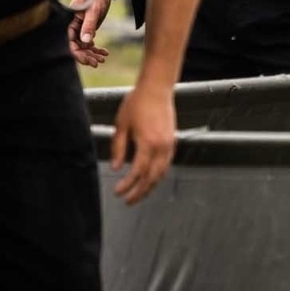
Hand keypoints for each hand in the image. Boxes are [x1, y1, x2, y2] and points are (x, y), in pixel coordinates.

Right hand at [67, 0, 112, 67]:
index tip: (89, 62)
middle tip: (99, 62)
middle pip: (78, 47)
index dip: (79, 54)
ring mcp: (81, 28)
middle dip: (87, 56)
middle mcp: (75, 28)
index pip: (72, 43)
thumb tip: (86, 42)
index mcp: (71, 24)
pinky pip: (90, 41)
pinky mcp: (88, 28)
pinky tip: (104, 52)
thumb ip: (88, 25)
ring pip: (85, 46)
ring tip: (103, 58)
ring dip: (93, 53)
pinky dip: (96, 48)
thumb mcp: (92, 11)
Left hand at [110, 83, 175, 204]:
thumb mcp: (121, 125)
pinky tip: (151, 178)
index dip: (127, 185)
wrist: (157, 89)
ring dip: (150, 186)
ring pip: (162, 172)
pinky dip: (158, 175)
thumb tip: (117, 167)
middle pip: (152, 177)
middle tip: (128, 201)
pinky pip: (166, 164)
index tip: (118, 192)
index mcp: (148, 143)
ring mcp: (169, 144)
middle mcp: (162, 146)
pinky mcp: (172, 141)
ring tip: (139, 194)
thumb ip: (118, 148)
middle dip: (140, 192)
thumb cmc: (137, 103)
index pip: (137, 171)